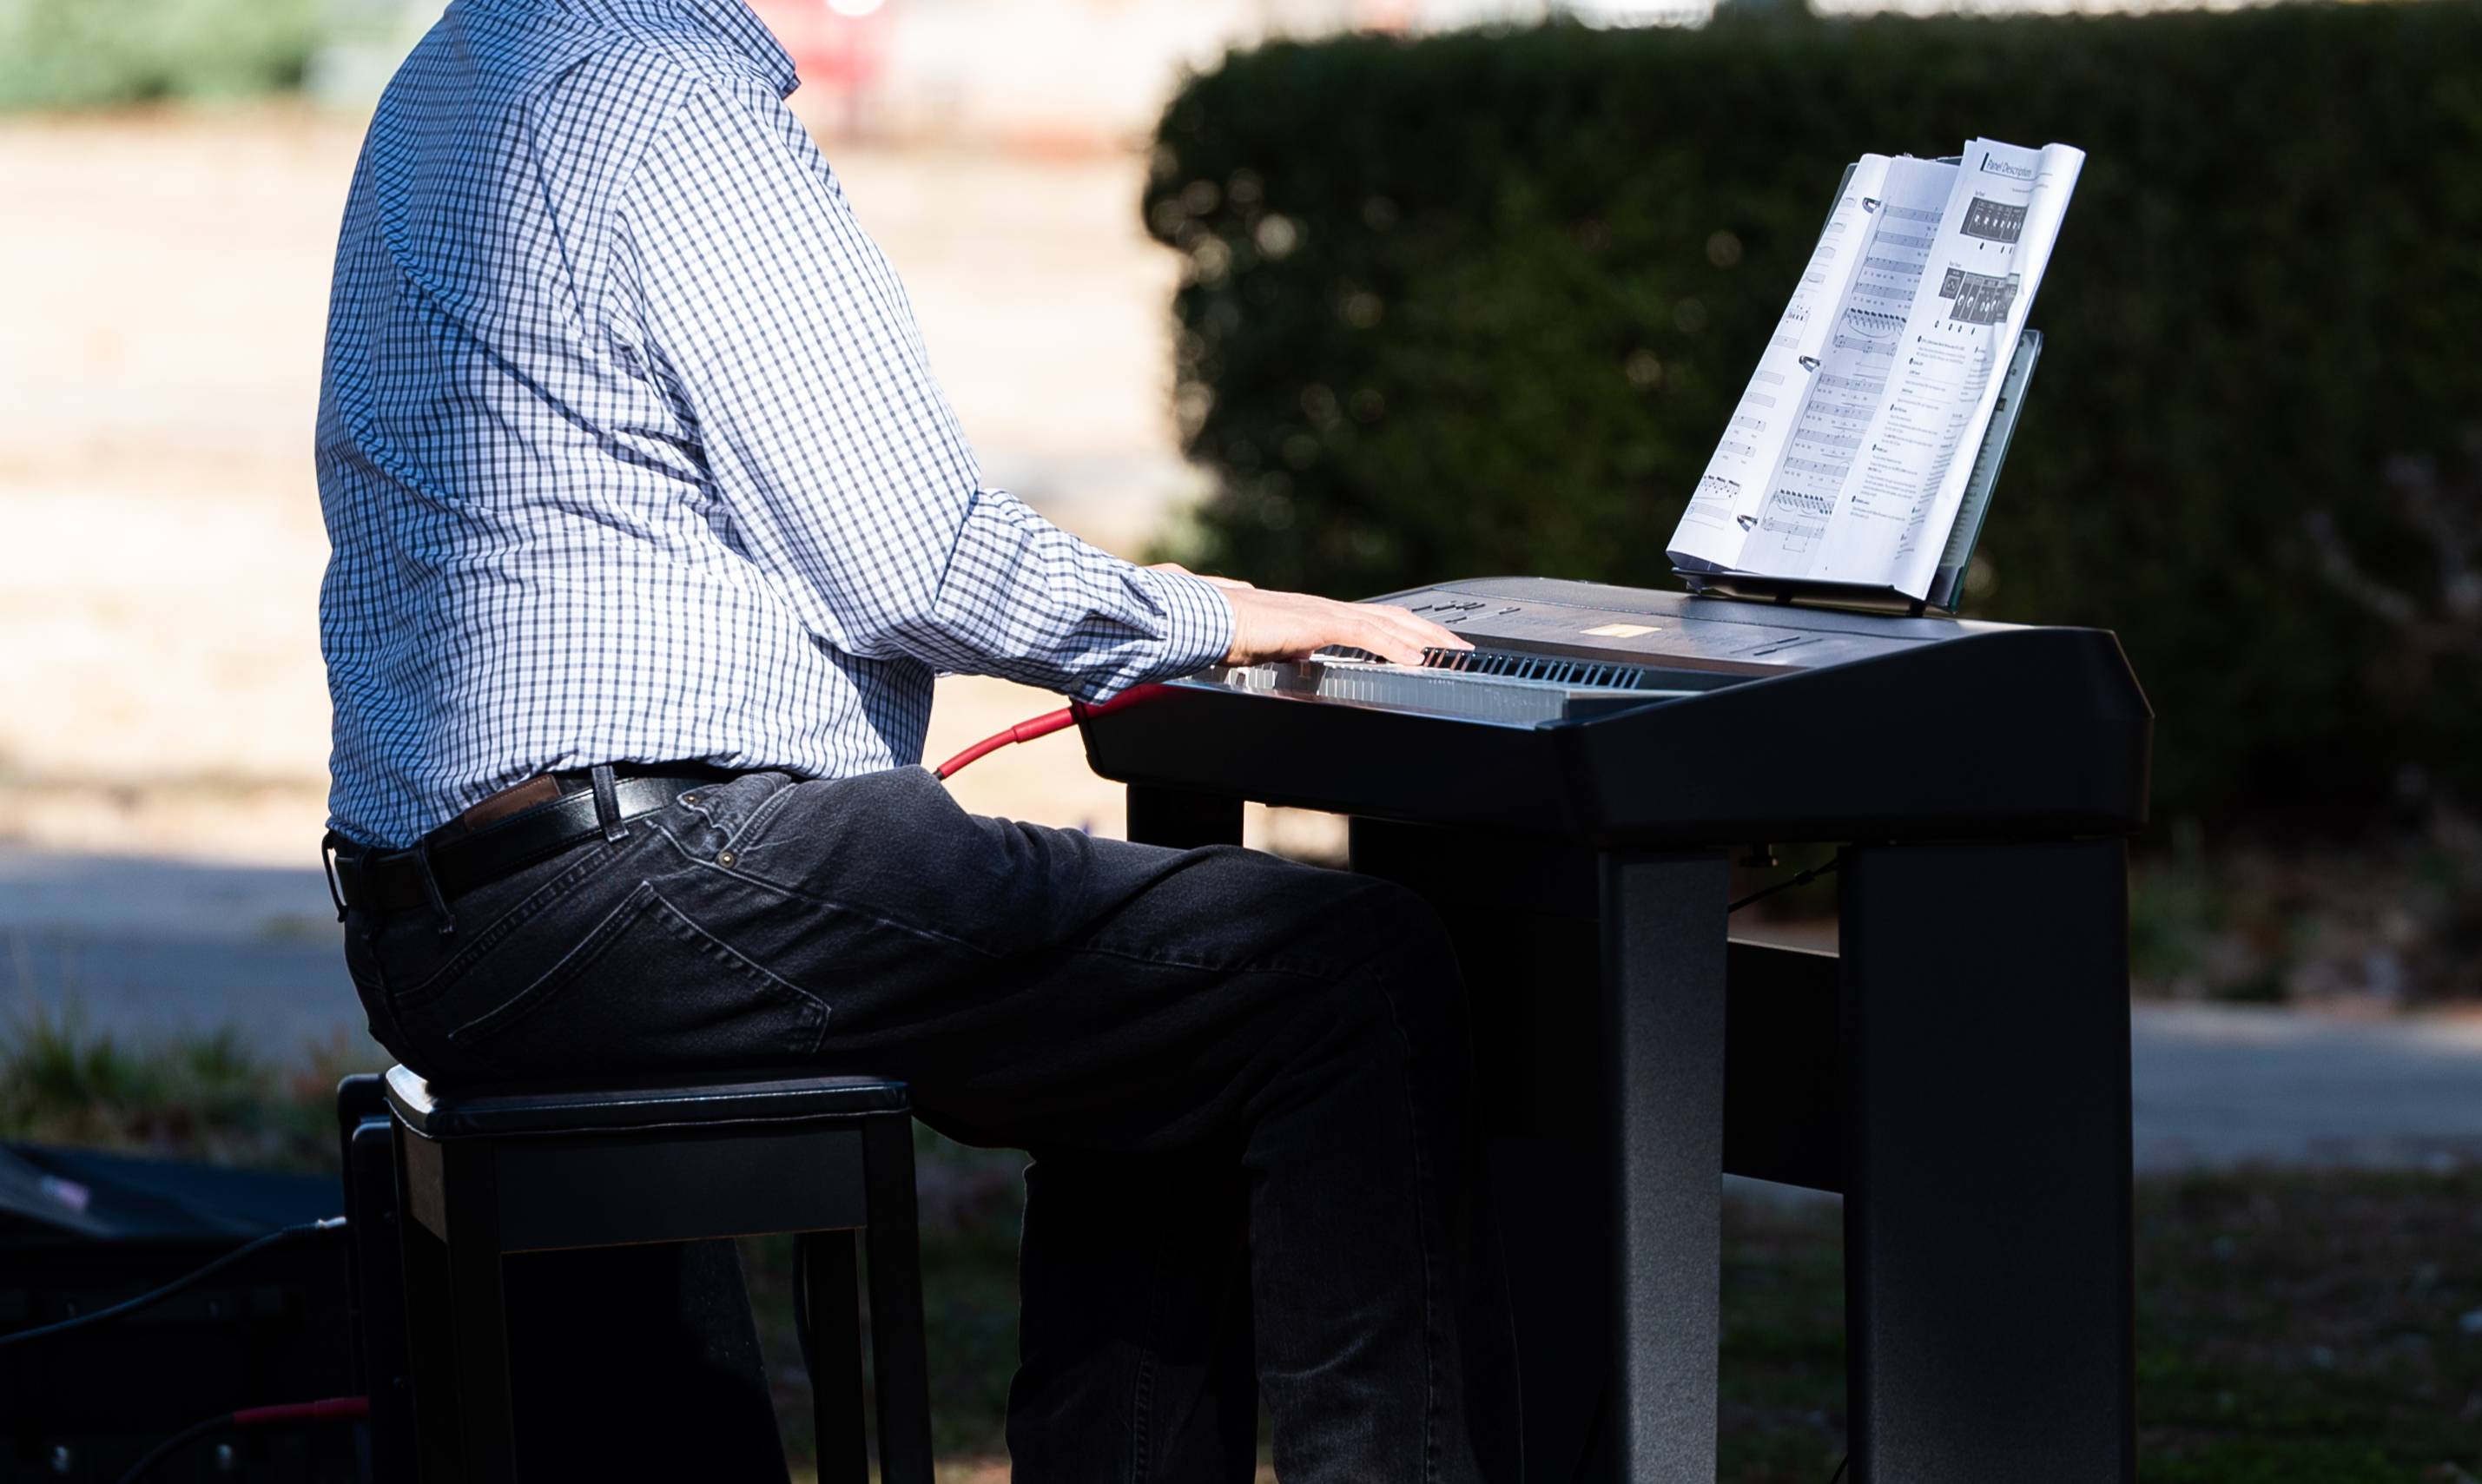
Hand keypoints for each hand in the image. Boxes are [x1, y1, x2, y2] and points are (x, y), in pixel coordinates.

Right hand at [1154, 578, 1464, 669]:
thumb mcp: (1256, 643)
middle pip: (1389, 617)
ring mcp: (1319, 613)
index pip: (1369, 620)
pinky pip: (1363, 634)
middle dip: (1429, 631)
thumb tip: (1279, 645)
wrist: (1195, 620)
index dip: (1404, 631)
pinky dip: (1394, 647)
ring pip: (1385, 622)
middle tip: (1462, 646)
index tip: (1431, 644)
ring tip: (1454, 652)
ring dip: (1424, 638)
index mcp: (1310, 614)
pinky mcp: (1312, 622)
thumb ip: (1274, 643)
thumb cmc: (1213, 630)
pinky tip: (1417, 659)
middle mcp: (1321, 608)